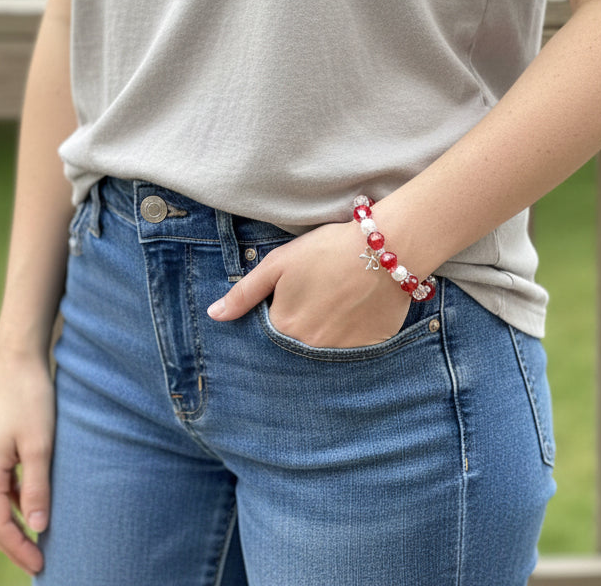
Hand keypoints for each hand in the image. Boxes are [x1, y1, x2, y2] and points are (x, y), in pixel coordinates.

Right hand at [0, 353, 55, 575]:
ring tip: (38, 542)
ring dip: (13, 525)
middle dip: (14, 544)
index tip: (42, 565)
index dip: (19, 549)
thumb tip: (39, 527)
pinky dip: (13, 503)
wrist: (19, 359)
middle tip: (40, 563)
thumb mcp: (41, 444)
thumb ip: (38, 486)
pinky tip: (33, 506)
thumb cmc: (33, 398)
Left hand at [206, 220, 412, 347]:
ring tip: (337, 304)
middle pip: (296, 346)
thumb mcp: (278, 263)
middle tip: (317, 301)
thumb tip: (214, 316)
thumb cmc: (328, 250)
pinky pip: (352, 354)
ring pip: (323, 351)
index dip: (278, 315)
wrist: (386, 247)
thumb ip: (244, 293)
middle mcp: (310, 348)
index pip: (269, 335)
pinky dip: (351, 337)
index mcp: (284, 327)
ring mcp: (341, 353)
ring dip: (325, 334)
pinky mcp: (369, 351)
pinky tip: (357, 312)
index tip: (292, 299)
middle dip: (301, 328)